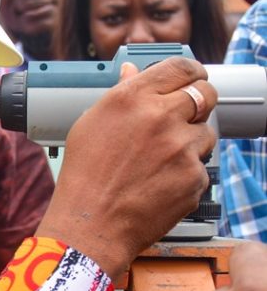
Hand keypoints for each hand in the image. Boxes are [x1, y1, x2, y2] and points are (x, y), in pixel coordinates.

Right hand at [36, 57, 216, 278]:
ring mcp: (181, 148)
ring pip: (205, 133)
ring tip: (161, 159)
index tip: (192, 78)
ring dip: (190, 141)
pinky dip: (185, 173)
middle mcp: (161, 117)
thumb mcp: (90, 124)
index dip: (191, 72)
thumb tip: (132, 73)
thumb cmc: (85, 175)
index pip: (181, 68)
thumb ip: (119, 94)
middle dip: (200, 101)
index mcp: (132, 98)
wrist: (92, 222)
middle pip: (206, 93)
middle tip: (187, 113)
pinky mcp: (194, 177)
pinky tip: (159, 182)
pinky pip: (200, 167)